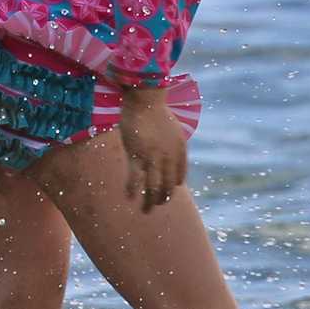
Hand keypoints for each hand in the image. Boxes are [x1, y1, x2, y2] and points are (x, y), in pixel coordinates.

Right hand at [119, 87, 186, 212]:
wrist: (145, 98)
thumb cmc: (155, 108)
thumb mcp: (172, 126)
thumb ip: (172, 141)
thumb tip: (170, 150)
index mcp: (180, 151)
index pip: (179, 177)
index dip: (172, 186)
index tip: (164, 191)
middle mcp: (169, 158)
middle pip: (168, 186)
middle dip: (162, 198)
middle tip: (155, 205)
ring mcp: (153, 158)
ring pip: (153, 187)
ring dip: (150, 202)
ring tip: (146, 210)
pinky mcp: (137, 155)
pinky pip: (136, 178)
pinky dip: (133, 190)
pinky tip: (130, 197)